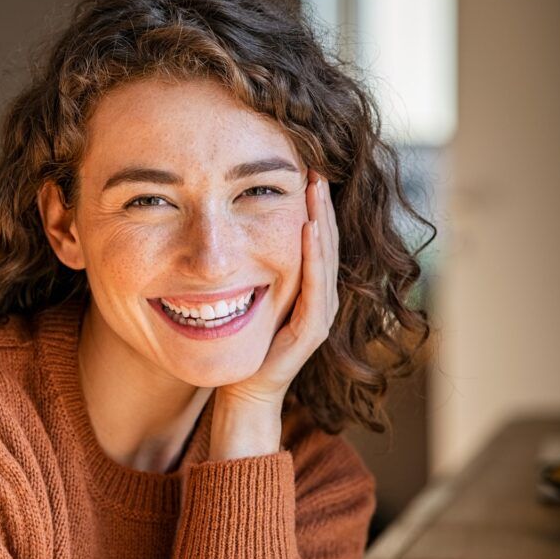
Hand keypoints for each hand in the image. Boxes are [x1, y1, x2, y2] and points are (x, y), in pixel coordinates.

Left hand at [215, 170, 340, 415]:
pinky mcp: (311, 330)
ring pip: (325, 258)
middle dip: (322, 205)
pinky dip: (313, 256)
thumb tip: (232, 232)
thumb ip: (254, 268)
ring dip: (322, 221)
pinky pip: (315, 286)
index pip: (316, 239)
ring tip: (316, 189)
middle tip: (318, 169)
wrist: (245, 389)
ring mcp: (319, 314)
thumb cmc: (244, 342)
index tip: (308, 172)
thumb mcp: (250, 295)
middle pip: (327, 242)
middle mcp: (320, 297)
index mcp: (309, 288)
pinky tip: (308, 229)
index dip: (315, 207)